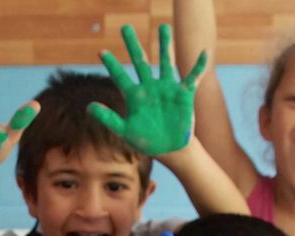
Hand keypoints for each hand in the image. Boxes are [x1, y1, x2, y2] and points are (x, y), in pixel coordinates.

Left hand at [90, 24, 206, 155]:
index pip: (120, 77)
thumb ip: (108, 118)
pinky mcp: (183, 94)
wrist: (170, 149)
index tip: (101, 52)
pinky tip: (204, 52)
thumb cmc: (146, 140)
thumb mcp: (125, 130)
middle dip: (133, 45)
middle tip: (125, 27)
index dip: (111, 65)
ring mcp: (166, 89)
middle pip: (140, 62)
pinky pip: (192, 77)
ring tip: (164, 27)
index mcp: (134, 96)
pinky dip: (199, 66)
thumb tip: (89, 107)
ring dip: (165, 45)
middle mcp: (149, 88)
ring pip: (165, 62)